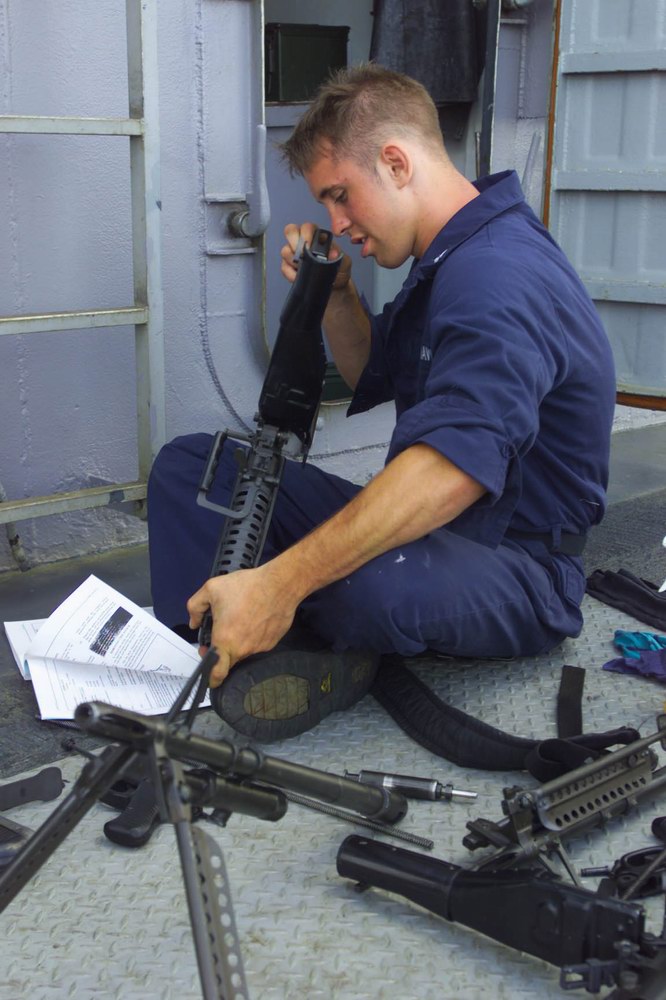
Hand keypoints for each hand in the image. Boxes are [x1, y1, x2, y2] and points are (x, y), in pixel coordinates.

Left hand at [186, 564, 298, 686]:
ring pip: (244, 651)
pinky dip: (253, 636)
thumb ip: (195, 607)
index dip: (211, 678)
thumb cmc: (246, 586)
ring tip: (241, 619)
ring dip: (239, 642)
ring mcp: (259, 647)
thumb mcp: (211, 588)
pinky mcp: (272, 642)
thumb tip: (194, 623)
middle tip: (220, 635)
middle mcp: (243, 648)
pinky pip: (258, 644)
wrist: (280, 584)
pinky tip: (255, 619)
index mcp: (225, 639)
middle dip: (222, 654)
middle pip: (229, 660)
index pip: (217, 672)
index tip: (209, 677)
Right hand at [281, 222, 350, 289]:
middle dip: (294, 242)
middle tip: (301, 255)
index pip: (306, 227)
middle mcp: (303, 241)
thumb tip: (333, 253)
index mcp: (317, 236)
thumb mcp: (344, 263)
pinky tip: (298, 276)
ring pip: (285, 250)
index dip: (305, 234)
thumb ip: (339, 257)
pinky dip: (290, 273)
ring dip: (293, 260)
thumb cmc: (338, 270)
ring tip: (303, 268)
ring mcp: (294, 253)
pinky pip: (284, 267)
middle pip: (290, 231)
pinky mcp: (289, 267)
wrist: (334, 286)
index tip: (309, 246)